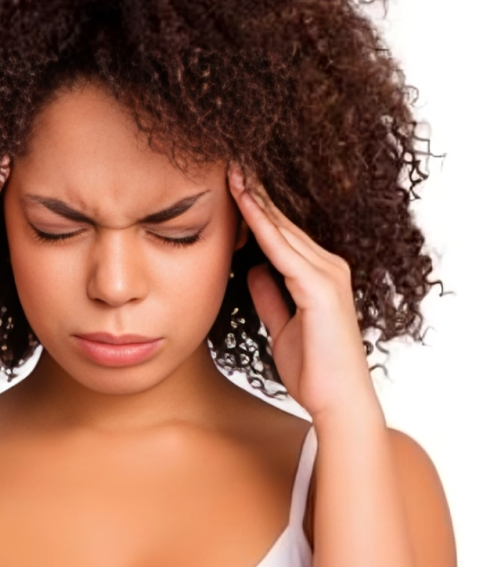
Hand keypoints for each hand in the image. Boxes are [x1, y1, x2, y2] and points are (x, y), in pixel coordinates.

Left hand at [228, 164, 376, 420]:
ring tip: (232, 172)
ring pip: (282, 229)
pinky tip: (244, 204)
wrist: (337, 402)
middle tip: (229, 164)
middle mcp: (327, 267)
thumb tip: (252, 270)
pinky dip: (262, 225)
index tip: (232, 186)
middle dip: (255, 194)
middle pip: (282, 223)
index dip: (256, 209)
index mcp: (317, 276)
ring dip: (256, 199)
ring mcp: (327, 275)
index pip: (280, 234)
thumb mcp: (280, 326)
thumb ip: (269, 296)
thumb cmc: (313, 369)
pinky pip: (284, 250)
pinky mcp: (321, 288)